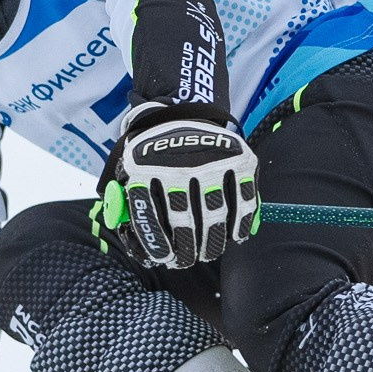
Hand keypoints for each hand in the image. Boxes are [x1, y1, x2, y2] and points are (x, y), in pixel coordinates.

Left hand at [95, 107, 259, 269]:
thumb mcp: (132, 168)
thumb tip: (135, 243)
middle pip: (184, 221)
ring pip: (214, 215)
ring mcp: (210, 159)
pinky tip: (234, 236)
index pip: (149, 218)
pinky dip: (240, 224)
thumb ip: (129, 204)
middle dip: (188, 250)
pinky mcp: (239, 158)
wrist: (183, 112)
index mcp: (144, 167)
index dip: (158, 245)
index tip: (167, 258)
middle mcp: (177, 162)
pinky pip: (243, 200)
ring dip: (213, 243)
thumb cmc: (155, 155)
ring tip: (210, 251)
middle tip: (189, 259)